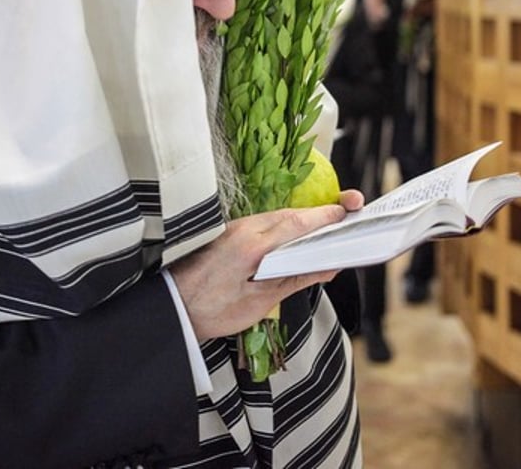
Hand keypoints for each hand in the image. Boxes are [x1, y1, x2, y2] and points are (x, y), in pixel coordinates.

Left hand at [169, 196, 361, 340]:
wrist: (171, 307)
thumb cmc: (210, 309)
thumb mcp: (259, 301)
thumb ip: (295, 279)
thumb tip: (327, 267)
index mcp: (253, 245)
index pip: (298, 223)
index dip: (327, 217)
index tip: (349, 211)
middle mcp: (243, 229)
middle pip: (291, 215)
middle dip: (320, 215)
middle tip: (348, 214)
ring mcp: (234, 229)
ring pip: (277, 218)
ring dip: (303, 221)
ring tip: (327, 230)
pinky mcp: (228, 234)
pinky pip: (264, 224)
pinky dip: (285, 228)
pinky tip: (294, 241)